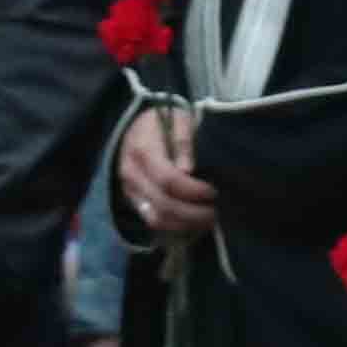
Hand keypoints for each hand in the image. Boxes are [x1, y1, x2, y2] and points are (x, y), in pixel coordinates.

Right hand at [117, 104, 215, 242]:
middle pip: (164, 205)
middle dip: (194, 213)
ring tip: (208, 220)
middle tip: (216, 212)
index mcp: (143, 150)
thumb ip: (183, 141)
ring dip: (186, 225)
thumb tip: (188, 169)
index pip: (168, 180)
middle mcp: (132, 174)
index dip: (194, 190)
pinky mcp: (134, 202)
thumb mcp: (178, 119)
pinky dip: (176, 227)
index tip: (213, 192)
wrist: (137, 128)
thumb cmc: (164, 121)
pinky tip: (194, 222)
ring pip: (157, 220)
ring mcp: (130, 191)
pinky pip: (153, 223)